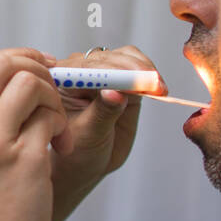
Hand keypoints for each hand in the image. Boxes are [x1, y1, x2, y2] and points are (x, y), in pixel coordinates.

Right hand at [0, 48, 71, 220]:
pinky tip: (61, 148)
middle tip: (55, 95)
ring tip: (55, 130)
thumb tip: (20, 84)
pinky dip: (63, 127)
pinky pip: (51, 117)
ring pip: (31, 82)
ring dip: (55, 99)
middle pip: (5, 62)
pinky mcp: (25, 161)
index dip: (20, 60)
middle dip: (40, 68)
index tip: (41, 76)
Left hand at [47, 46, 160, 196]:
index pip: (87, 68)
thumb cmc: (76, 151)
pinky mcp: (122, 80)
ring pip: (125, 57)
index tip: (133, 81)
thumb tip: (116, 92)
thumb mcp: (88, 135)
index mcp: (61, 82)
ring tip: (158, 88)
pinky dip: (149, 75)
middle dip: (133, 70)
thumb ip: (102, 113)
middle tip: (154, 85)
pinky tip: (158, 88)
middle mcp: (80, 72)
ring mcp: (103, 73)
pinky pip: (137, 67)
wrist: (86, 163)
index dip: (113, 72)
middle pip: (109, 58)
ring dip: (144, 70)